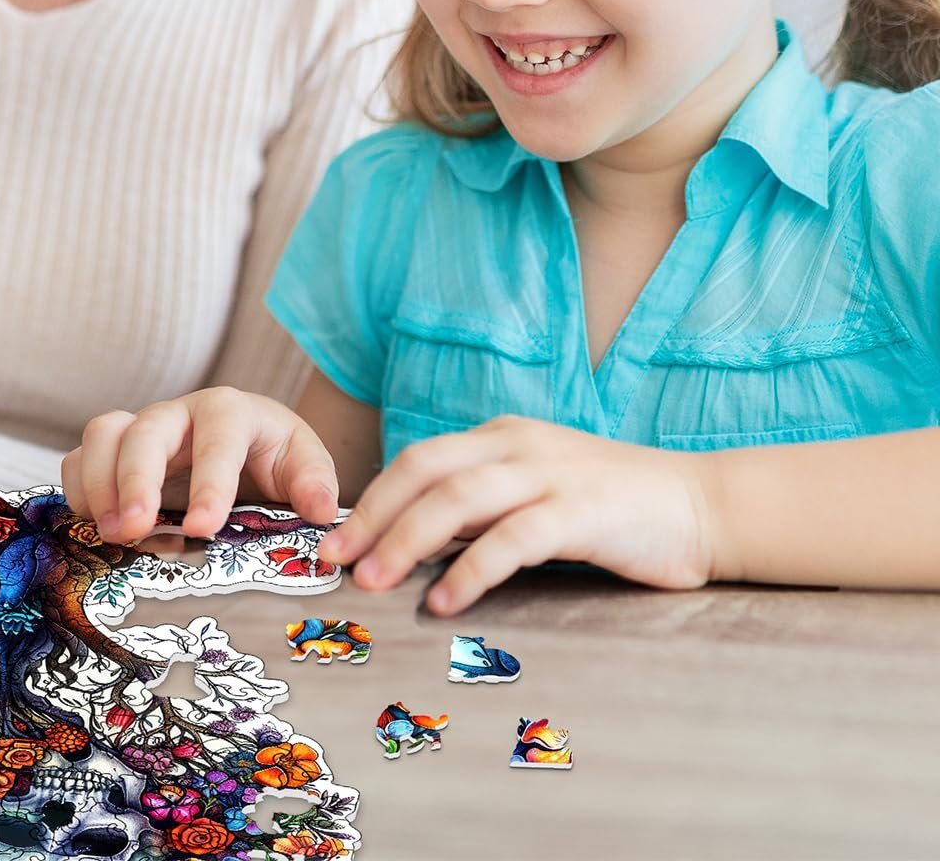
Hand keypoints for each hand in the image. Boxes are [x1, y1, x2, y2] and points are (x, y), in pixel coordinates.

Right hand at [61, 386, 339, 543]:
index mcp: (230, 412)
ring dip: (101, 486)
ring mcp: (141, 431)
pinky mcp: (114, 454)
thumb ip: (315, 482)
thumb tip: (322, 511)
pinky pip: (80, 460)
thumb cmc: (271, 457)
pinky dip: (80, 493)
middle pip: (147, 429)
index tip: (203, 527)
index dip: (209, 480)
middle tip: (135, 529)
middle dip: (137, 479)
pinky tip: (95, 530)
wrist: (245, 451)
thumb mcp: (303, 464)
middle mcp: (179, 414)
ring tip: (114, 534)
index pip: (219, 435)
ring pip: (103, 435)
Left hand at [318, 414, 718, 613]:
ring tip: (374, 583)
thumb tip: (416, 541)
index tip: (333, 540)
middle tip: (335, 562)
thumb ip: (484, 507)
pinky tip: (445, 601)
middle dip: (373, 517)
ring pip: (458, 500)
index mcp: (501, 436)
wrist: (704, 506)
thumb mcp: (537, 492)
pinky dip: (472, 570)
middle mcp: (517, 445)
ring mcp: (550, 475)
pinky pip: (512, 539)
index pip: (418, 460)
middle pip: (424, 471)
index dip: (371, 498)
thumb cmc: (614, 509)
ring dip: (407, 542)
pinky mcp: (582, 512)